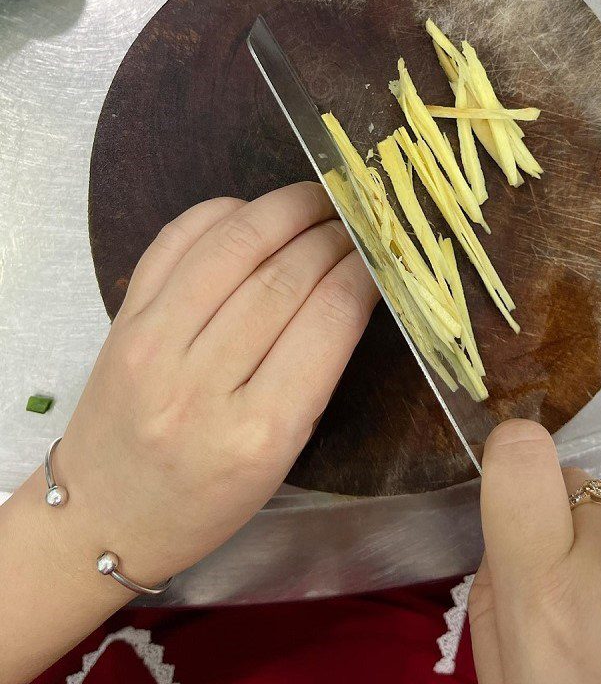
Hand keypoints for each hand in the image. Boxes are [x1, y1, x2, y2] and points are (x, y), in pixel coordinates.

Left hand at [53, 182, 377, 585]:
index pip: (327, 319)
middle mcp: (202, 383)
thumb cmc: (211, 497)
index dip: (362, 270)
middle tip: (358, 217)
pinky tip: (252, 213)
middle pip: (284, 277)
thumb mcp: (284, 451)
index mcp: (260, 430)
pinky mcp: (123, 320)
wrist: (106, 513)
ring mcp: (153, 345)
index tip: (382, 249)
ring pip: (232, 247)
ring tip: (318, 199)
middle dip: (332, 235)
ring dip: (285, 209)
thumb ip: (317, 368)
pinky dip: (222, 213)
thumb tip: (350, 283)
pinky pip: (176, 241)